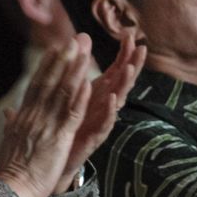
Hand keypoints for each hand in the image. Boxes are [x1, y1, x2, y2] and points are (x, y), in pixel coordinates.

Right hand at [0, 35, 93, 196]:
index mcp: (24, 117)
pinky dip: (80, 98)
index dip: (46, 65)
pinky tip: (88, 82)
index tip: (54, 48)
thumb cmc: (10, 170)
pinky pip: (71, 114)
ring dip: (74, 71)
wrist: (11, 188)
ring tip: (83, 52)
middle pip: (50, 82)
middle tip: (72, 39)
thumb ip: (12, 124)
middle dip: (62, 59)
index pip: (36, 85)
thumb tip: (7, 112)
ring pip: (62, 93)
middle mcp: (35, 116)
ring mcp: (46, 125)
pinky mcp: (59, 139)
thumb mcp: (10, 141)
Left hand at [52, 34, 145, 194]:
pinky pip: (104, 124)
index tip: (130, 35)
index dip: (123, 54)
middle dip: (132, 65)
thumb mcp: (69, 95)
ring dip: (123, 85)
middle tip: (141, 48)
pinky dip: (108, 112)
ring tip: (129, 69)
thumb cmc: (65, 127)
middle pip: (121, 83)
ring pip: (116, 101)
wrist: (55, 160)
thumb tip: (80, 43)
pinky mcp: (93, 138)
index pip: (115, 70)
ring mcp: (100, 122)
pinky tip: (112, 101)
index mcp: (97, 94)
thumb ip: (74, 74)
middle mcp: (102, 107)